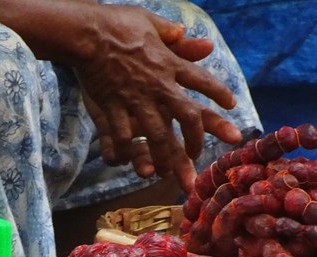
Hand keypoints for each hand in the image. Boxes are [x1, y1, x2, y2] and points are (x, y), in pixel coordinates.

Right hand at [73, 5, 242, 191]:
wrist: (85, 32)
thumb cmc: (116, 23)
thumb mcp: (149, 22)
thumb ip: (174, 36)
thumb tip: (203, 43)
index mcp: (169, 63)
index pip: (202, 81)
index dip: (219, 93)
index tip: (231, 105)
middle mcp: (158, 85)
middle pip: (188, 117)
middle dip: (196, 140)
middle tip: (198, 156)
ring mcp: (135, 99)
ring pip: (158, 135)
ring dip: (167, 157)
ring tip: (171, 174)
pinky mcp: (113, 107)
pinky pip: (122, 136)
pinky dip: (126, 152)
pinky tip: (128, 163)